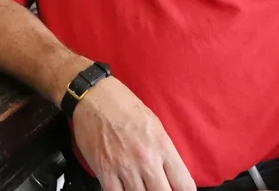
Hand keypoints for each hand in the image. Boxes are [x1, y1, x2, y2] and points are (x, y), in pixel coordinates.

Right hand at [72, 77, 195, 190]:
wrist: (93, 96)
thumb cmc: (123, 106)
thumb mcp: (154, 125)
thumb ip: (164, 152)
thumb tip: (170, 174)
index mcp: (162, 146)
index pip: (185, 185)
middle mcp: (146, 159)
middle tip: (157, 187)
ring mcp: (124, 166)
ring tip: (140, 187)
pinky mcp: (104, 170)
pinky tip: (123, 188)